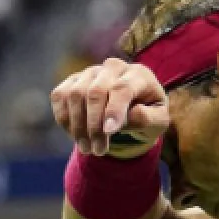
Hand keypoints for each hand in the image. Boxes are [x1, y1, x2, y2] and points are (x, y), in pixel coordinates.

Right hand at [49, 58, 170, 157]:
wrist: (131, 107)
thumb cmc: (148, 115)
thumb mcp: (158, 122)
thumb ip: (149, 118)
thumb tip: (132, 114)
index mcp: (138, 74)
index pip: (122, 88)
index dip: (114, 110)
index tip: (108, 132)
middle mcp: (112, 67)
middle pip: (95, 91)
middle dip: (94, 125)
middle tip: (98, 151)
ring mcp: (90, 72)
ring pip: (75, 94)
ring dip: (78, 126)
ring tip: (87, 148)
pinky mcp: (73, 81)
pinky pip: (60, 96)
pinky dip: (64, 119)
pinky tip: (76, 135)